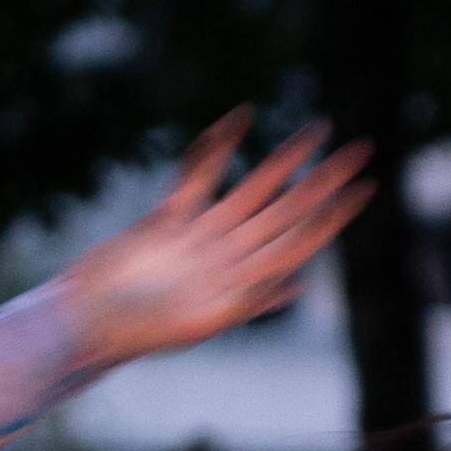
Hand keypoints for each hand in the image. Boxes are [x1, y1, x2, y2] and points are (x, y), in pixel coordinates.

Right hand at [61, 118, 374, 369]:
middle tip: (364, 147)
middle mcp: (229, 257)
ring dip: (287, 160)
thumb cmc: (134, 332)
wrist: (83, 320)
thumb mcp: (199, 322)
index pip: (300, 241)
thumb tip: (300, 280)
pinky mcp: (168, 218)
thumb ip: (247, 300)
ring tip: (320, 128)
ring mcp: (201, 236)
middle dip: (326, 179)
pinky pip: (199, 176)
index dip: (334, 214)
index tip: (366, 187)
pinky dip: (217, 148)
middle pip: (289, 210)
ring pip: (254, 189)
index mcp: (241, 284)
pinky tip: (240, 118)